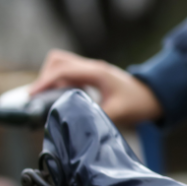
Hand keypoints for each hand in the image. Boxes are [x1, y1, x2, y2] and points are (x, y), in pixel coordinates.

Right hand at [29, 49, 162, 125]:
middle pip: (57, 61)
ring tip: (47, 100)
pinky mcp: (91, 76)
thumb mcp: (119, 112)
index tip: (32, 96)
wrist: (154, 96)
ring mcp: (91, 70)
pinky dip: (60, 83)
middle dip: (44, 78)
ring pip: (61, 65)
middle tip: (39, 99)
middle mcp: (91, 67)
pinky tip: (61, 99)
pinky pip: (68, 74)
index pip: (62, 70)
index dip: (44, 82)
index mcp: (96, 72)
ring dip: (51, 80)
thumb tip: (76, 124)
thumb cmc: (139, 102)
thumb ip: (97, 116)